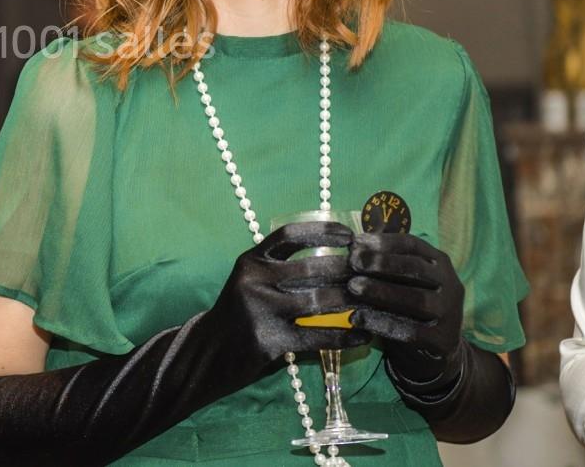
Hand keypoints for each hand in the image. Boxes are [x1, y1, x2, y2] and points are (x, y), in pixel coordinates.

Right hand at [210, 220, 368, 364]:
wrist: (208, 352)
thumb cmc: (238, 313)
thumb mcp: (250, 281)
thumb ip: (279, 268)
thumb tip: (330, 258)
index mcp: (251, 260)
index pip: (289, 235)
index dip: (322, 231)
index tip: (350, 235)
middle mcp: (254, 279)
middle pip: (311, 268)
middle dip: (348, 269)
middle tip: (374, 272)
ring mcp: (260, 310)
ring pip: (317, 301)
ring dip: (351, 301)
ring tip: (375, 301)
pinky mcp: (268, 340)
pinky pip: (315, 336)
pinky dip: (344, 336)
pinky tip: (364, 335)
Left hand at [347, 233, 463, 384]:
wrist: (434, 348)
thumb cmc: (411, 303)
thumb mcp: (403, 278)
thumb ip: (384, 262)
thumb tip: (352, 246)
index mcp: (440, 262)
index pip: (413, 245)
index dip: (384, 242)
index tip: (355, 243)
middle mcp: (451, 284)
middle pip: (416, 269)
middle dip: (382, 263)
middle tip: (352, 262)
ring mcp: (450, 312)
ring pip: (416, 300)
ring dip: (382, 291)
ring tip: (353, 286)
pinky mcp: (443, 339)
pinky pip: (412, 331)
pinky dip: (383, 323)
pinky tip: (359, 318)